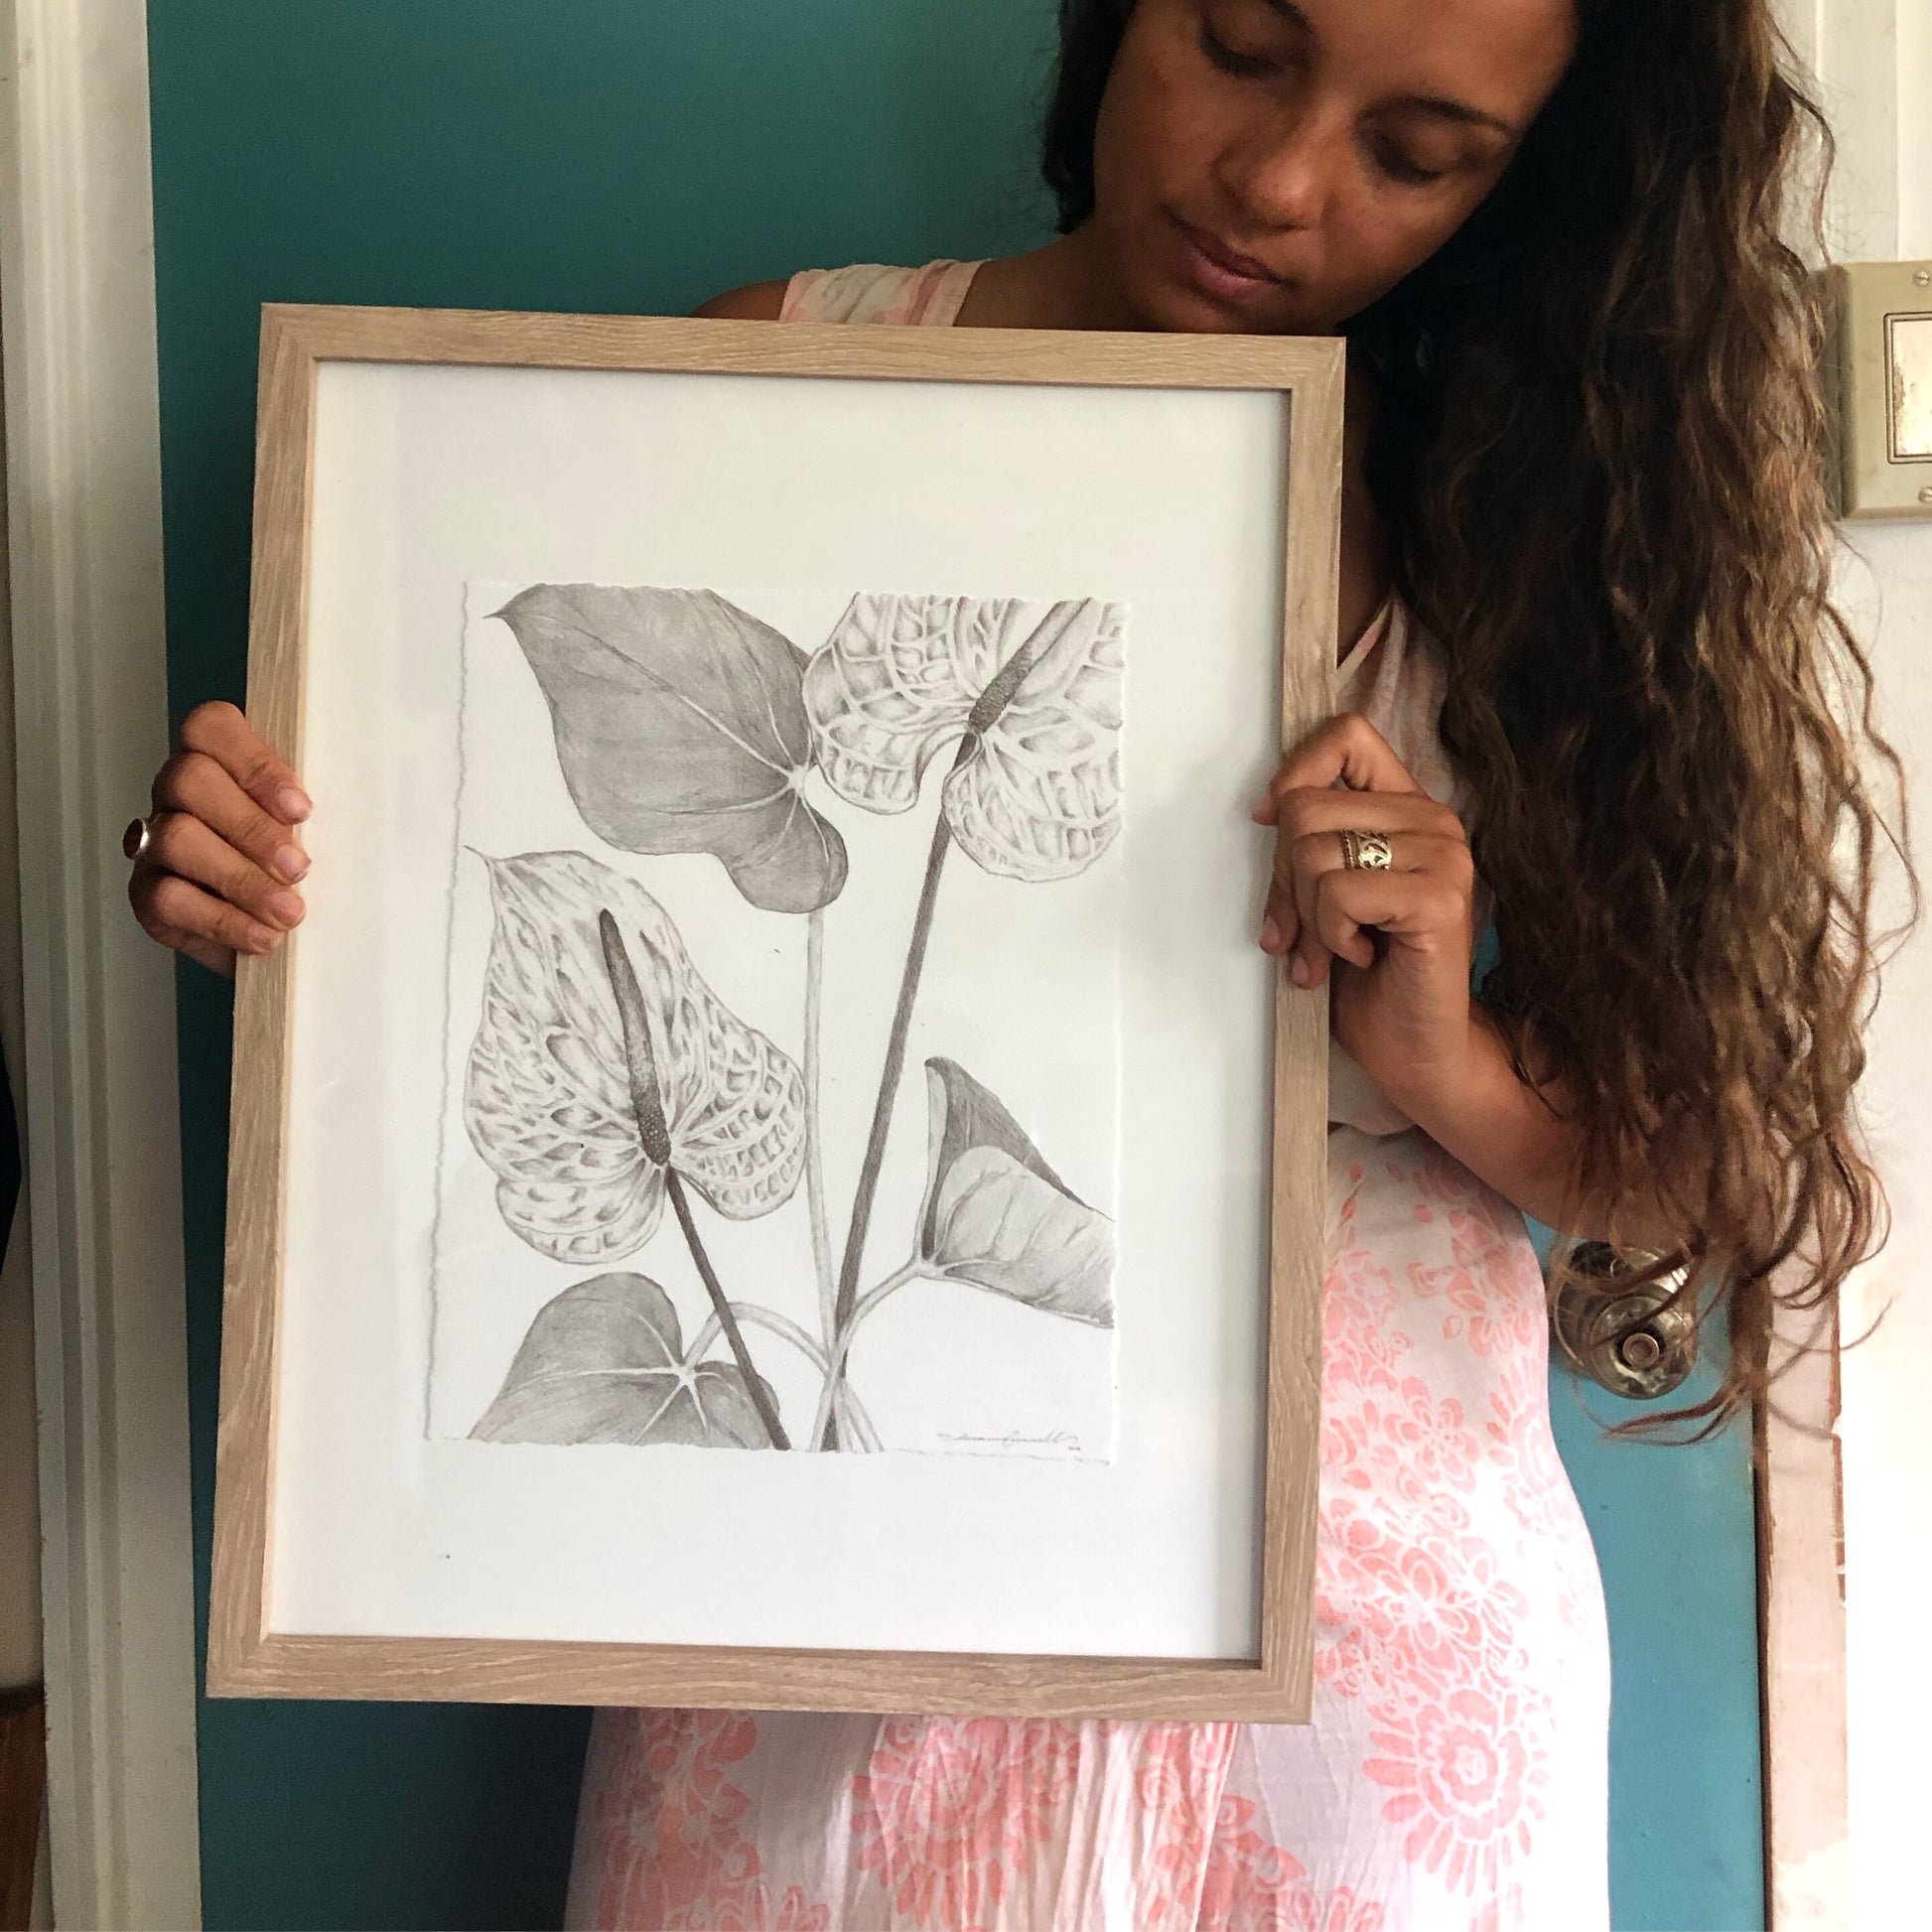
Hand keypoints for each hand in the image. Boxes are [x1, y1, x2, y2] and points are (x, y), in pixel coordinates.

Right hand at [128, 701, 311, 976]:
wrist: (290, 938)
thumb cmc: (305, 871)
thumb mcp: (323, 831)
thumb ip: (323, 812)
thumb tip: (365, 809)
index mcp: (219, 761)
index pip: (212, 727)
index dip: (255, 764)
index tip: (302, 810)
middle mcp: (178, 793)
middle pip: (191, 780)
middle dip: (252, 827)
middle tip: (299, 868)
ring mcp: (156, 841)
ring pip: (178, 838)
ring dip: (241, 879)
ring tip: (289, 913)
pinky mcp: (148, 894)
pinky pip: (169, 899)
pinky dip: (223, 920)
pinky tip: (262, 936)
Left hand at [1251, 711, 1477, 1113]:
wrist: (1416, 1051)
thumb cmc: (1369, 979)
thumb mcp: (1323, 895)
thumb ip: (1309, 844)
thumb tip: (1265, 811)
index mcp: (1408, 808)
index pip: (1346, 736)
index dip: (1294, 773)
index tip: (1269, 822)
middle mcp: (1434, 821)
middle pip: (1306, 808)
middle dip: (1284, 880)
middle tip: (1303, 931)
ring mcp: (1444, 857)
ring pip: (1314, 852)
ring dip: (1307, 916)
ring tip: (1333, 949)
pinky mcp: (1439, 899)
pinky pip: (1338, 892)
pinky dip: (1330, 935)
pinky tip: (1361, 956)